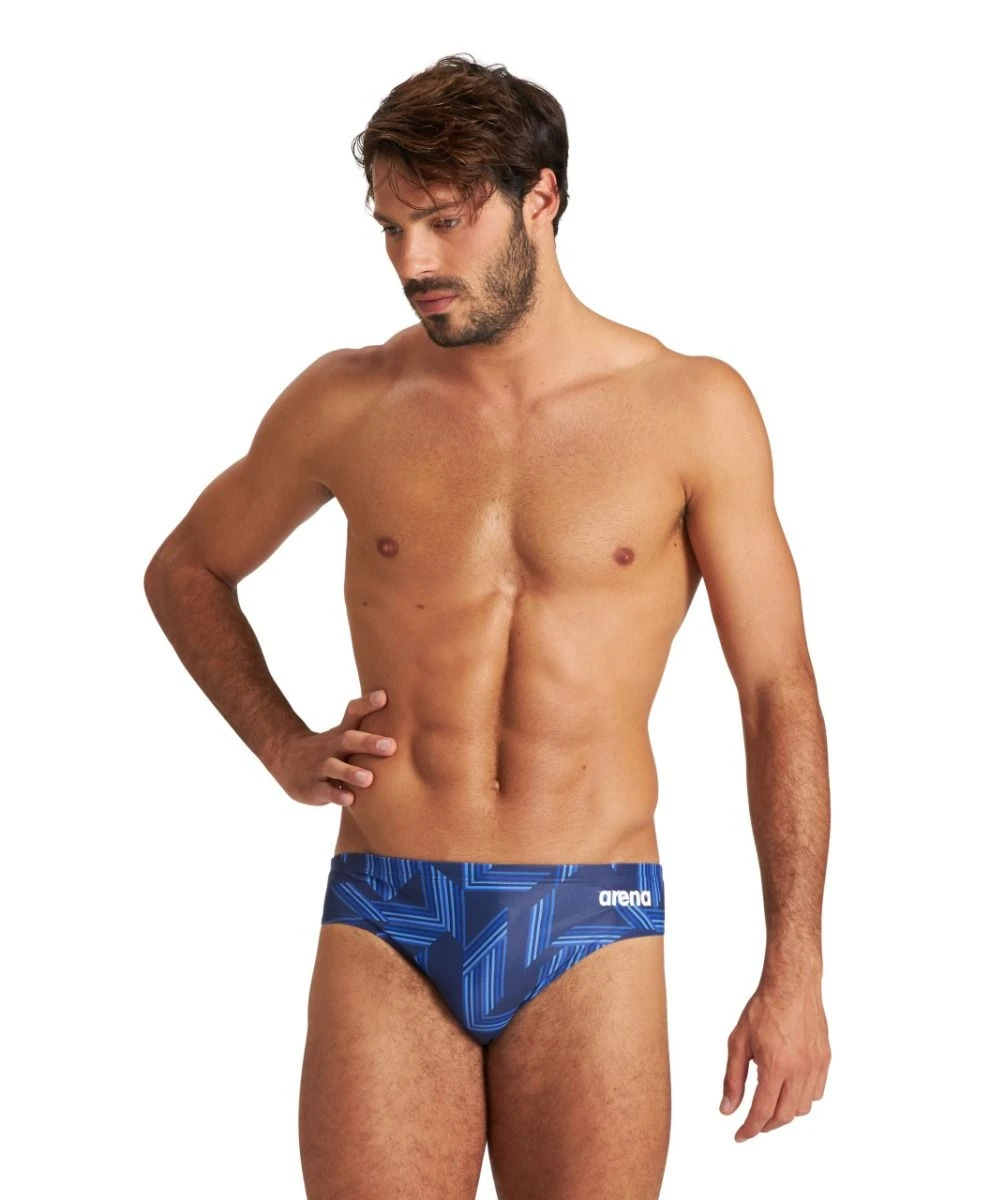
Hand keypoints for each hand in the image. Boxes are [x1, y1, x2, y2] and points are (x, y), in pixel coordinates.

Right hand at [271, 689, 396, 806]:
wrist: (285, 759)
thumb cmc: (328, 748)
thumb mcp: (344, 734)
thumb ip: (368, 724)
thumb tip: (400, 708)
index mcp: (341, 733)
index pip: (353, 713)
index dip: (367, 704)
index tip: (384, 696)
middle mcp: (331, 747)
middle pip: (347, 740)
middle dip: (368, 742)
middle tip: (391, 746)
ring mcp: (319, 767)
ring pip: (334, 767)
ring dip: (351, 772)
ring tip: (368, 778)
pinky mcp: (312, 787)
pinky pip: (325, 792)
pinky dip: (337, 795)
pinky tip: (350, 800)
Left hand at [720, 976, 830, 1141]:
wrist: (792, 986)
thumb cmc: (763, 1009)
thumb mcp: (738, 1042)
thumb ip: (733, 1078)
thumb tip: (728, 1108)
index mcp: (775, 1066)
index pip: (763, 1111)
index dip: (750, 1128)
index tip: (740, 1136)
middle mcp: (799, 1071)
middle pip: (784, 1116)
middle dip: (766, 1125)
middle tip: (753, 1124)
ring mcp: (815, 1066)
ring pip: (803, 1107)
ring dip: (785, 1113)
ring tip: (769, 1105)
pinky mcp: (825, 1060)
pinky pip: (817, 1092)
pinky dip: (802, 1099)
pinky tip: (789, 1090)